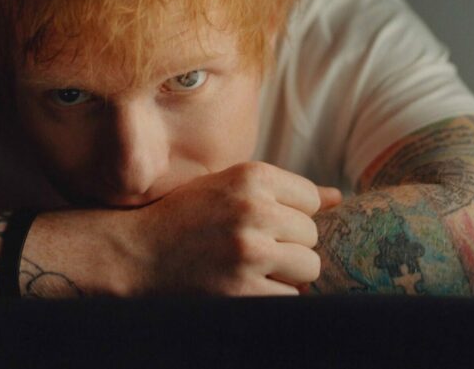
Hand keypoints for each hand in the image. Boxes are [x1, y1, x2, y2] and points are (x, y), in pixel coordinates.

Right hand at [121, 161, 341, 295]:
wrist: (135, 254)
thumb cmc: (183, 216)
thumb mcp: (227, 187)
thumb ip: (282, 190)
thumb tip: (338, 197)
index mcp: (251, 176)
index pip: (311, 199)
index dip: (290, 216)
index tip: (262, 223)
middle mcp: (254, 209)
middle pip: (311, 235)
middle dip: (289, 246)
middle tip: (253, 248)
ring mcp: (249, 251)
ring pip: (309, 267)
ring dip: (287, 273)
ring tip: (251, 268)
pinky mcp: (244, 290)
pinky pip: (289, 297)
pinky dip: (272, 296)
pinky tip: (244, 286)